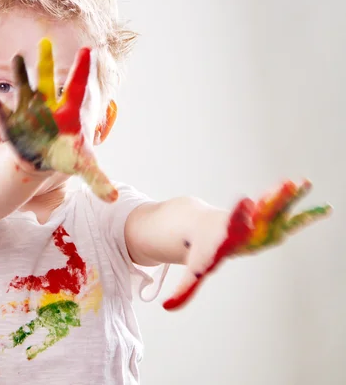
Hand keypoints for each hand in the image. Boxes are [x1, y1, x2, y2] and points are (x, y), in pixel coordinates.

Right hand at [0, 38, 117, 201]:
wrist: (44, 161)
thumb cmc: (65, 157)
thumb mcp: (84, 168)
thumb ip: (98, 180)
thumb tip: (115, 199)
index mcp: (69, 114)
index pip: (77, 88)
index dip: (83, 70)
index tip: (89, 50)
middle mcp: (49, 109)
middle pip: (47, 82)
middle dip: (46, 63)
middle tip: (46, 42)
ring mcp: (30, 114)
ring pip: (24, 90)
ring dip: (19, 75)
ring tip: (16, 58)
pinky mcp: (13, 125)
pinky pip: (1, 112)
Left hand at [163, 179, 332, 309]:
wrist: (198, 225)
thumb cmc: (200, 250)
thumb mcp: (195, 269)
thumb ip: (185, 289)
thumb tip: (165, 308)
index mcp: (228, 232)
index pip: (234, 221)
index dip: (239, 212)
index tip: (246, 199)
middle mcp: (245, 222)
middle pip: (260, 210)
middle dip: (272, 199)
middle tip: (285, 184)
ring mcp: (255, 220)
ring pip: (274, 207)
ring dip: (287, 196)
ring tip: (303, 182)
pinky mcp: (265, 221)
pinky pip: (287, 217)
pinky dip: (304, 214)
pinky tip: (325, 209)